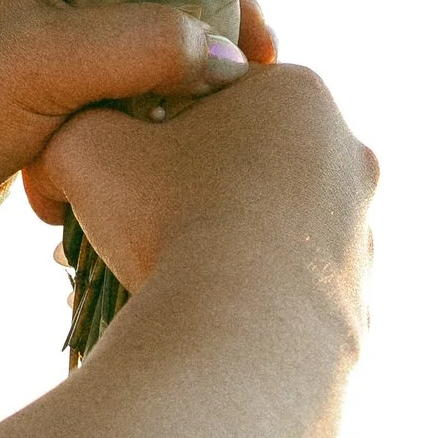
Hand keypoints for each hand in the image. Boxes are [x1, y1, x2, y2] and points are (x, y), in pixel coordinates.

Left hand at [0, 0, 274, 269]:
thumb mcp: (52, 63)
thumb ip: (147, 45)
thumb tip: (234, 59)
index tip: (262, 42)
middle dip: (198, 46)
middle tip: (252, 95)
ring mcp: (44, 34)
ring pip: (140, 54)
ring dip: (164, 97)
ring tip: (203, 137)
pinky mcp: (44, 94)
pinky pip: (116, 101)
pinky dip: (132, 131)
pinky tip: (145, 164)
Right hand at [24, 56, 377, 308]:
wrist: (235, 347)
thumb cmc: (166, 221)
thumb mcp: (86, 143)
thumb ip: (81, 117)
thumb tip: (76, 135)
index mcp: (300, 93)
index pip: (217, 90)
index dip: (161, 125)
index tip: (128, 165)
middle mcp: (347, 154)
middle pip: (247, 158)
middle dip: (191, 187)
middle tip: (137, 225)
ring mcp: (362, 233)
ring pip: (268, 225)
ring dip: (218, 243)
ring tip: (161, 279)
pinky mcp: (360, 304)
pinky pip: (285, 288)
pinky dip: (246, 298)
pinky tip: (201, 318)